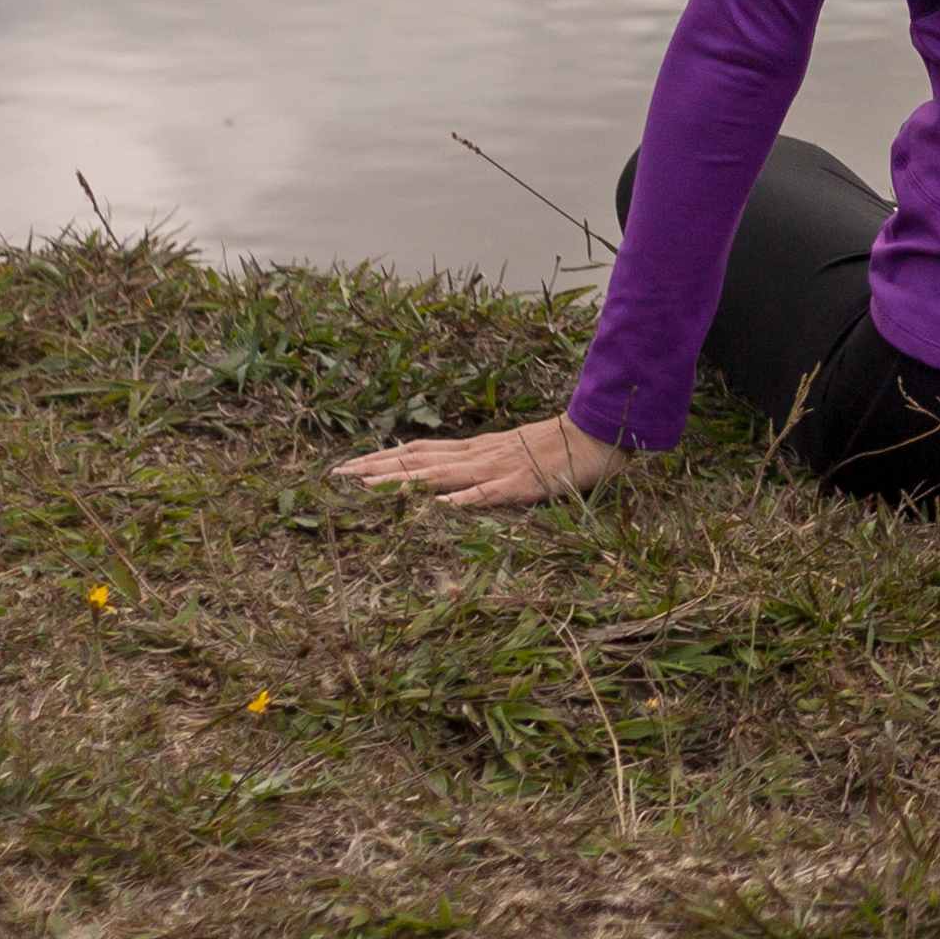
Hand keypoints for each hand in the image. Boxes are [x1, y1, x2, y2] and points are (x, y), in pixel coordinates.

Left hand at [333, 413, 633, 510]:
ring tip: (368, 489)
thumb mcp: (517, 451)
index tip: (347, 467)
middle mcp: (481, 455)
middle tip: (336, 476)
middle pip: (420, 461)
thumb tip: (452, 479)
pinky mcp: (525, 484)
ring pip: (444, 475)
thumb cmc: (563, 446)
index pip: (420, 451)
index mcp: (479, 449)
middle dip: (377, 469)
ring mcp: (501, 468)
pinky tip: (442, 506)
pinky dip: (466, 499)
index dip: (383, 459)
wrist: (603, 432)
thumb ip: (486, 461)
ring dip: (405, 481)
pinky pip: (492, 493)